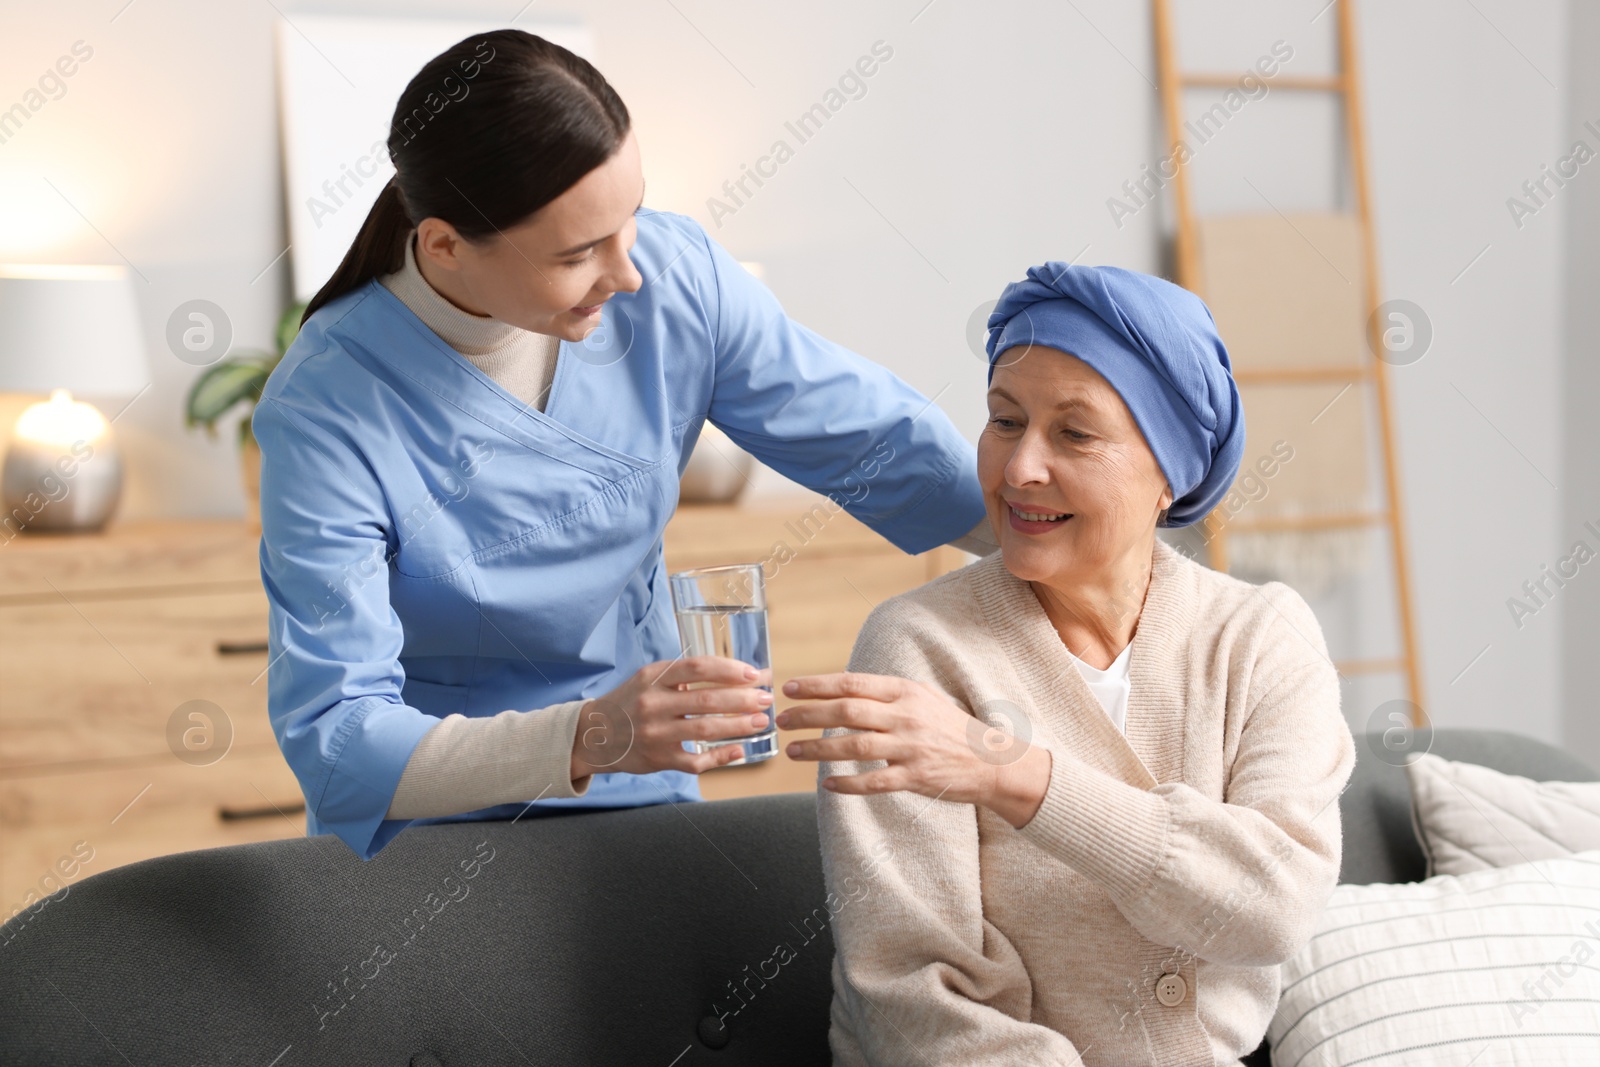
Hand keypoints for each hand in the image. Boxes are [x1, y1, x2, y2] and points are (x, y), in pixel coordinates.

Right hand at [570, 656, 773, 781]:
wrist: (594, 735)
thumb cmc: (632, 701)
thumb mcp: (650, 679)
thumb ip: (684, 675)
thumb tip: (736, 673)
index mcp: (653, 677)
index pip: (697, 668)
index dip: (730, 670)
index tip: (755, 674)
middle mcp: (653, 704)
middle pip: (707, 700)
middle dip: (744, 699)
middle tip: (767, 699)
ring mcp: (655, 734)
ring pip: (706, 730)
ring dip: (739, 726)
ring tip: (761, 721)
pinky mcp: (659, 760)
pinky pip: (695, 761)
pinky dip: (720, 756)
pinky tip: (740, 749)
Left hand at [776, 672, 1052, 828]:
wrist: (993, 761)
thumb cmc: (950, 728)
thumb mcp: (922, 699)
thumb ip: (886, 695)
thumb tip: (842, 691)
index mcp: (906, 692)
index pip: (853, 683)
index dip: (817, 685)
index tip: (789, 688)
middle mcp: (906, 716)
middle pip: (847, 711)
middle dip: (808, 715)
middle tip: (781, 719)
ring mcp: (911, 747)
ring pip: (854, 746)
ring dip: (818, 749)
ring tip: (792, 751)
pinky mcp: (915, 777)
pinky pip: (874, 781)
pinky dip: (848, 784)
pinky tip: (827, 785)